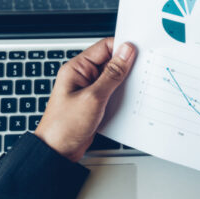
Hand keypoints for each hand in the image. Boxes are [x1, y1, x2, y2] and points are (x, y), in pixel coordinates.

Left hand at [35, 38, 135, 161]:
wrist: (58, 151)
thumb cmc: (64, 126)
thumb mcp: (93, 97)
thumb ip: (112, 74)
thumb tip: (126, 52)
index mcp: (77, 68)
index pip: (104, 47)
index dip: (122, 47)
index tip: (139, 52)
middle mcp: (83, 76)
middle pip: (111, 61)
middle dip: (126, 66)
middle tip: (141, 71)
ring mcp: (89, 89)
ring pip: (114, 77)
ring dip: (125, 82)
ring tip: (135, 88)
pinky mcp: (95, 102)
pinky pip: (113, 92)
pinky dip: (122, 94)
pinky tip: (129, 100)